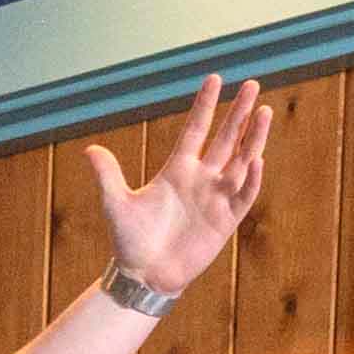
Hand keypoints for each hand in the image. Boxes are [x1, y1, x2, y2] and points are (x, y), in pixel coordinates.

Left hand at [86, 73, 272, 300]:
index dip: (205, 105)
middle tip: (252, 84)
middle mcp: (201, 178)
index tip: (214, 78)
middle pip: (225, 138)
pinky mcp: (226, 219)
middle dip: (238, 112)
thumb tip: (90, 150)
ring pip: (241, 160)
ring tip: (263, 111)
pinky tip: (257, 159)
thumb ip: (108, 176)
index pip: (195, 129)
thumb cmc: (129, 241)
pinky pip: (244, 195)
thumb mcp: (117, 205)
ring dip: (253, 137)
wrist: (144, 276)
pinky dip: (251, 178)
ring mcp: (216, 197)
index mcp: (176, 170)